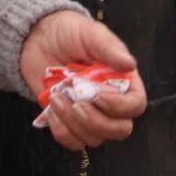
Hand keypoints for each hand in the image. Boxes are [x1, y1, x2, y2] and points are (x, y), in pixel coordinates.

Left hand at [18, 11, 147, 150]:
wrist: (39, 39)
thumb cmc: (70, 33)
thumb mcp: (90, 33)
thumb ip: (110, 48)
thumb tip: (130, 64)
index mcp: (123, 80)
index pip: (135, 105)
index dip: (120, 107)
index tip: (98, 96)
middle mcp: (111, 101)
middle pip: (119, 130)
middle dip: (97, 122)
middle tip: (76, 104)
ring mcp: (91, 114)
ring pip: (95, 139)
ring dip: (73, 123)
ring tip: (57, 96)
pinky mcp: (70, 123)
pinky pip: (73, 142)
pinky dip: (62, 131)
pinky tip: (52, 108)